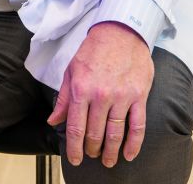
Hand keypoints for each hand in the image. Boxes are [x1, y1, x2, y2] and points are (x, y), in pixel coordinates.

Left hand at [47, 22, 153, 167]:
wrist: (121, 32)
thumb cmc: (93, 51)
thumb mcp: (71, 71)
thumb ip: (64, 99)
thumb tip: (54, 120)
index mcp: (81, 89)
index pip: (76, 127)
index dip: (74, 148)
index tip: (75, 159)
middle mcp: (100, 95)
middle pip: (95, 133)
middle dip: (92, 150)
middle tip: (91, 156)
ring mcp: (122, 97)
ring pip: (115, 133)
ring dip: (111, 151)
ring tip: (108, 161)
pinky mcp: (139, 96)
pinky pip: (138, 125)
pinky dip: (134, 143)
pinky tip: (129, 154)